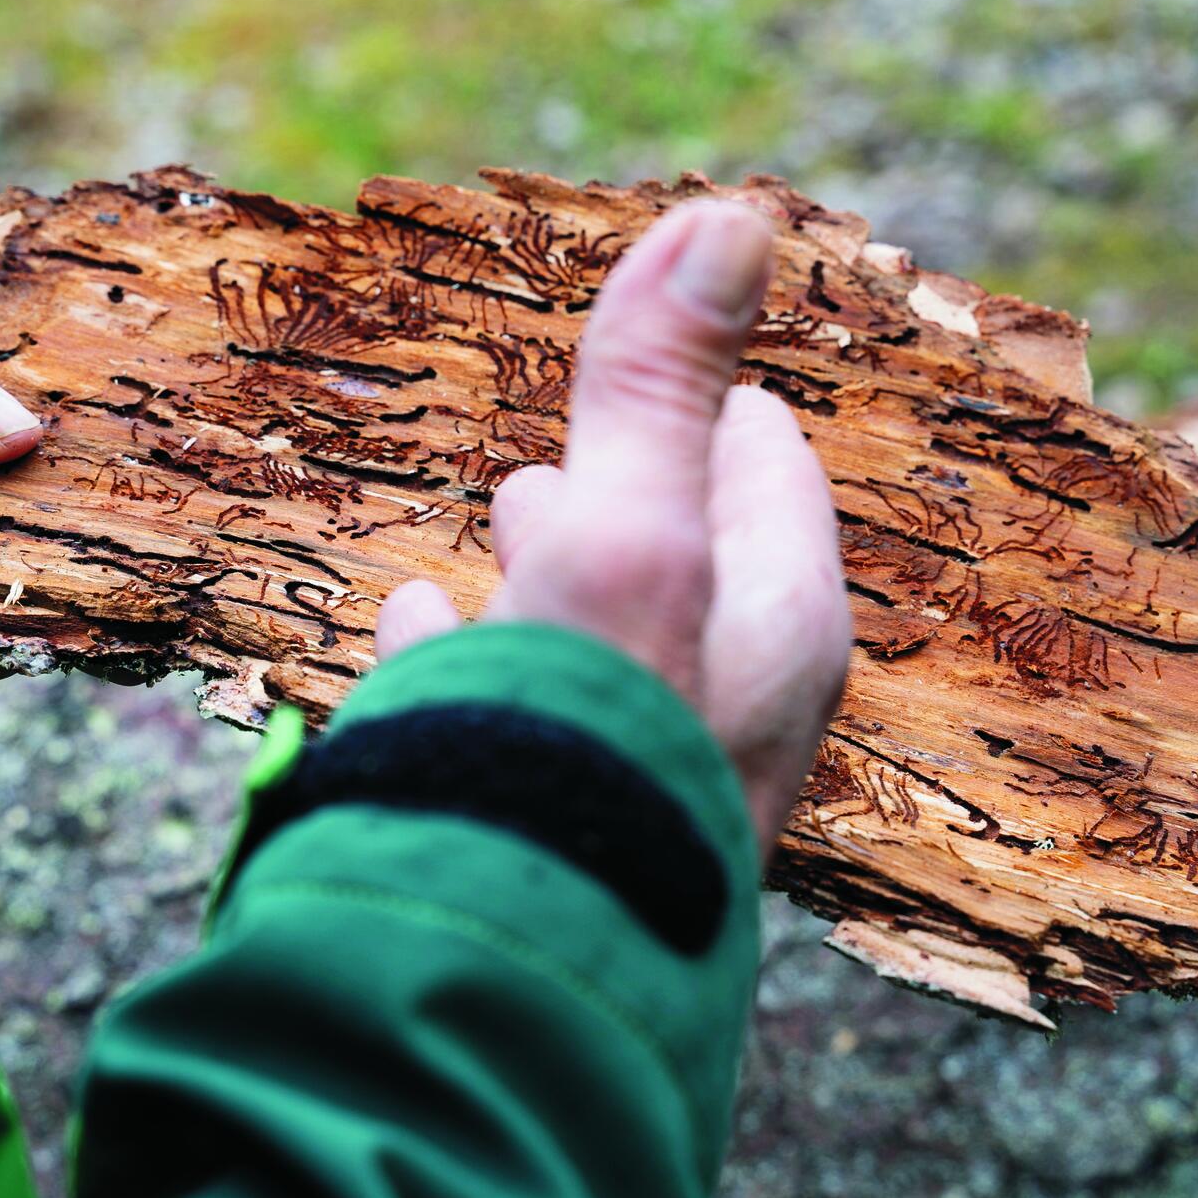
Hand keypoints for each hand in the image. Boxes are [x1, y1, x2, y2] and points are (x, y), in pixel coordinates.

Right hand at [372, 200, 853, 860]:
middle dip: (646, 492)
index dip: (733, 419)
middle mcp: (720, 719)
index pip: (770, 486)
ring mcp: (628, 779)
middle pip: (692, 567)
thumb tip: (733, 217)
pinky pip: (513, 711)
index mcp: (775, 638)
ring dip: (563, 572)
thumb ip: (658, 387)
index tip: (718, 384)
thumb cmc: (586, 747)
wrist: (495, 980)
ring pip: (598, 639)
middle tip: (606, 443)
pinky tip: (423, 629)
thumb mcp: (628, 536)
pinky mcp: (540, 829)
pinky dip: (481, 652)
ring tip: (514, 521)